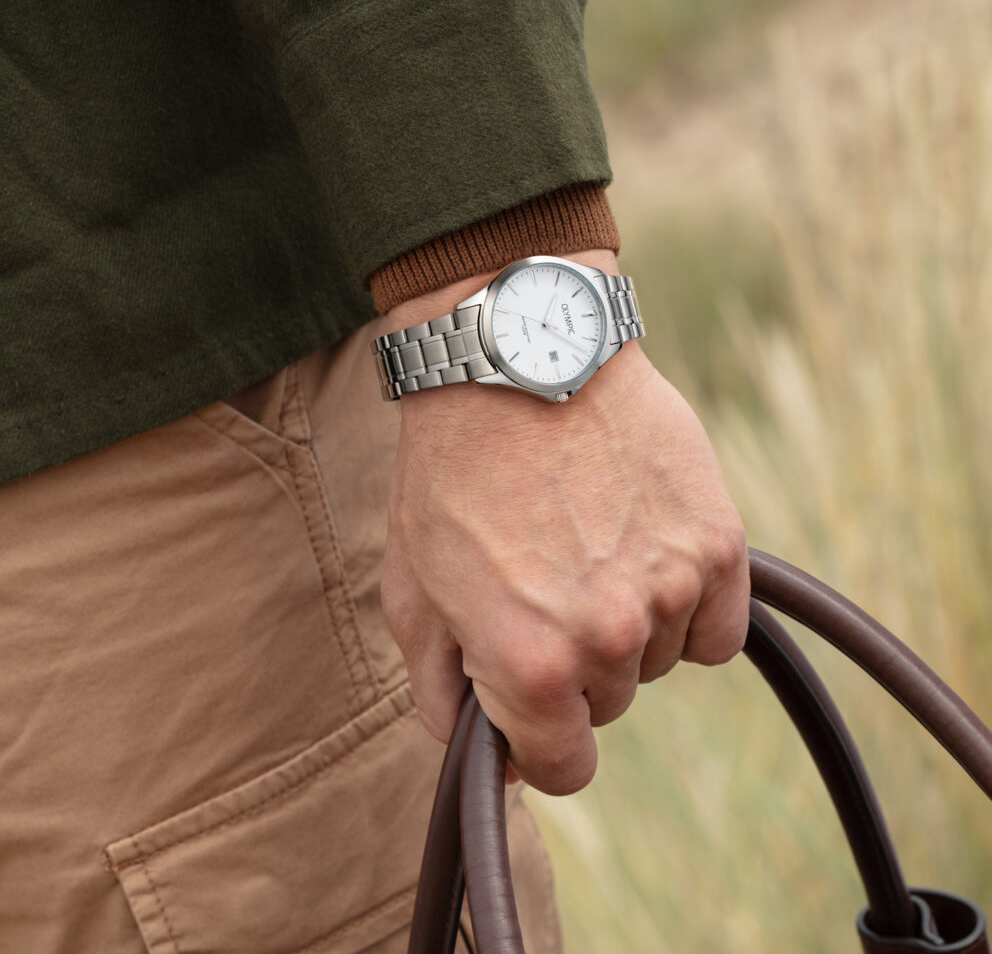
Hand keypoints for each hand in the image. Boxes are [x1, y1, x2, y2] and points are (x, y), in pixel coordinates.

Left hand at [381, 251, 748, 794]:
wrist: (514, 362)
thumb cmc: (450, 475)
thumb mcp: (413, 591)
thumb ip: (441, 694)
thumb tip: (490, 757)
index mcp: (529, 663)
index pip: (563, 768)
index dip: (541, 743)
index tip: (531, 704)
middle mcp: (607, 637)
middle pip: (608, 706)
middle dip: (574, 666)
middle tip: (544, 587)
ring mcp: (670, 587)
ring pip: (658, 661)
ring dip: (628, 629)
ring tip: (587, 549)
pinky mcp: (715, 542)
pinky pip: (717, 630)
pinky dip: (688, 610)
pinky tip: (646, 557)